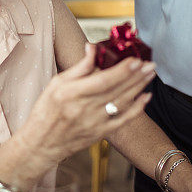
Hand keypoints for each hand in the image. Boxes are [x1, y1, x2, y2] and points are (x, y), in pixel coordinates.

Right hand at [16, 44, 155, 165]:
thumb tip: (92, 47)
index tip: (135, 59)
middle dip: (136, 76)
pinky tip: (146, 97)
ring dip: (139, 87)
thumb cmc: (46, 111)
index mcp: (71, 93)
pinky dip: (136, 109)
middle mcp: (84, 109)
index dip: (121, 70)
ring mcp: (94, 123)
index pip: (102, 80)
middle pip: (116, 90)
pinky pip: (122, 120)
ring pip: (122, 103)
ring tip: (150, 74)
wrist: (41, 144)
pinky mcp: (100, 133)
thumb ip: (78, 67)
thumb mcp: (56, 84)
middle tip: (151, 63)